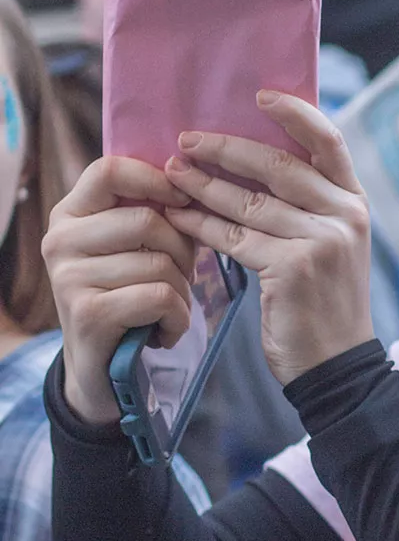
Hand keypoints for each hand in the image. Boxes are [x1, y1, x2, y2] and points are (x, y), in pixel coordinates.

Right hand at [41, 159, 195, 424]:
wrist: (101, 371)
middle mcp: (60, 240)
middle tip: (182, 277)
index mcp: (70, 213)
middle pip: (147, 220)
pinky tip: (165, 332)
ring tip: (169, 309)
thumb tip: (197, 182)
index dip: (155, 178)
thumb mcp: (132, 247)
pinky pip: (159, 297)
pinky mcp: (88, 314)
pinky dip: (178, 318)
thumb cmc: (127, 296)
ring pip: (159, 262)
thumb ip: (152, 210)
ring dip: (182, 291)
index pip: (109, 169)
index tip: (184, 200)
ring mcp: (68, 277)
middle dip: (183, 251)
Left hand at [163, 92, 372, 386]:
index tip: (260, 95)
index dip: (295, 113)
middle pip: (278, 165)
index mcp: (354, 202)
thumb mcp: (330, 246)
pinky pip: (235, 237)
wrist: (337, 368)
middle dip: (227, 148)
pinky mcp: (293, 267)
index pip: (329, 141)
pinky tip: (178, 217)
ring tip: (171, 173)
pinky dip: (202, 224)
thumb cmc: (324, 304)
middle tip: (186, 139)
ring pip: (249, 201)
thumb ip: (306, 207)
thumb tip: (253, 164)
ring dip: (203, 185)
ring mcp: (321, 240)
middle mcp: (344, 214)